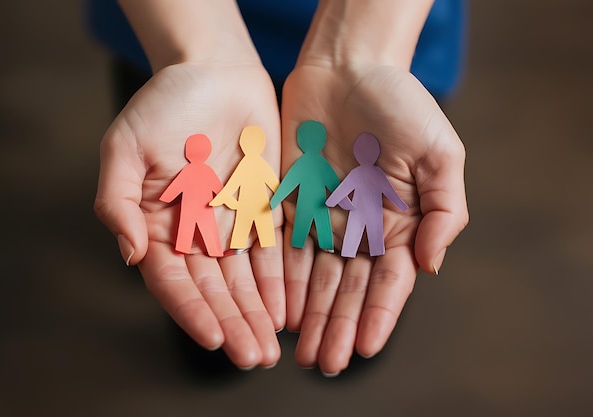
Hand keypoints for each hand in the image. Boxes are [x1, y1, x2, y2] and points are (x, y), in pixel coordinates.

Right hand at [94, 62, 284, 368]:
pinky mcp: (262, 209)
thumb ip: (118, 201)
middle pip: (213, 290)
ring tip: (271, 348)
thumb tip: (132, 255)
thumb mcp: (126, 147)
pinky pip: (271, 251)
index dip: (192, 310)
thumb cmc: (164, 104)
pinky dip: (279, 281)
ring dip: (257, 314)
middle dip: (233, 324)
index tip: (214, 338)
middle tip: (253, 358)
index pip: (174, 280)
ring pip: (244, 280)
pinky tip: (289, 310)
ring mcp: (229, 223)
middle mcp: (194, 232)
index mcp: (158, 225)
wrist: (214, 71)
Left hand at [280, 63, 468, 374]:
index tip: (364, 348)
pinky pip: (281, 248)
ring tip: (298, 351)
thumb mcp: (439, 152)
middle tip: (324, 364)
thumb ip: (442, 209)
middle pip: (346, 289)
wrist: (348, 67)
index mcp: (397, 223)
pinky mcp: (291, 202)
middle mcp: (360, 228)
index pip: (388, 282)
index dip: (377, 316)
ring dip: (307, 315)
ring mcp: (324, 218)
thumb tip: (431, 265)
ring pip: (312, 278)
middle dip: (336, 327)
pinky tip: (275, 308)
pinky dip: (279, 280)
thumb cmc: (400, 103)